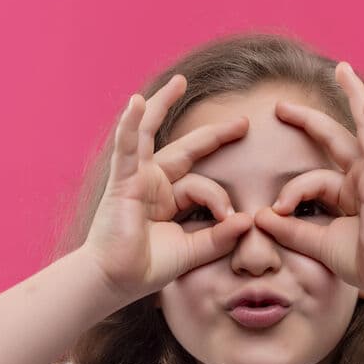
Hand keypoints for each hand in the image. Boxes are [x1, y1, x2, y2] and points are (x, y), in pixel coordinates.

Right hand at [79, 74, 254, 305]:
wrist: (115, 281)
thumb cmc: (146, 268)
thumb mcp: (193, 250)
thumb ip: (218, 237)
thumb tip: (248, 220)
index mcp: (168, 199)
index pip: (201, 183)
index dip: (220, 193)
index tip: (236, 215)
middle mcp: (153, 183)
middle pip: (186, 149)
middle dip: (214, 135)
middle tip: (243, 122)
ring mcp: (136, 178)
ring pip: (151, 134)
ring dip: (163, 105)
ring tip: (180, 82)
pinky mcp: (122, 180)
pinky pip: (127, 147)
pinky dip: (129, 124)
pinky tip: (136, 102)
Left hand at [251, 62, 363, 302]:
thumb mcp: (317, 242)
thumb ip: (290, 229)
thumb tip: (259, 216)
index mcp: (350, 191)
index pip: (314, 176)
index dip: (291, 185)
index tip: (274, 209)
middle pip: (335, 138)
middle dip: (308, 120)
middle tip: (280, 106)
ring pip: (361, 131)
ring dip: (355, 96)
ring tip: (343, 69)